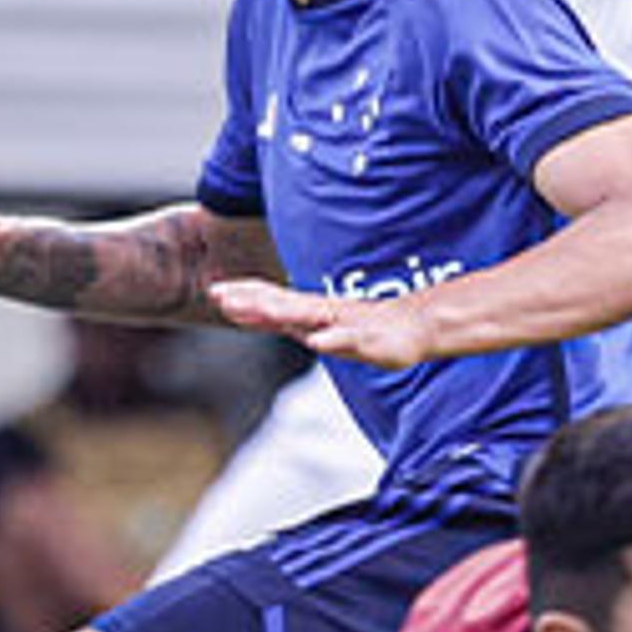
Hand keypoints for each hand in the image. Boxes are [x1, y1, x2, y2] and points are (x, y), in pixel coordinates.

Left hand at [214, 280, 440, 368]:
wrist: (417, 328)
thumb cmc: (372, 332)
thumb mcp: (331, 332)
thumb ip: (302, 326)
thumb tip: (275, 323)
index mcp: (314, 313)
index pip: (273, 301)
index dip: (245, 295)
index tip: (214, 290)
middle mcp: (325, 314)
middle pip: (282, 304)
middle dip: (251, 300)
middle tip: (218, 294)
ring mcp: (345, 325)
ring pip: (310, 317)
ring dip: (283, 313)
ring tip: (258, 310)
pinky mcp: (368, 340)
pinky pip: (348, 340)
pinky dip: (332, 340)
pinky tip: (318, 341)